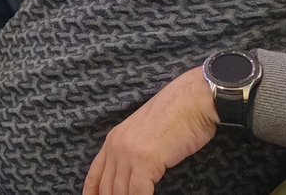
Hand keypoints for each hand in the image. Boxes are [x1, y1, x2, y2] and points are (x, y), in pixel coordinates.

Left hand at [82, 68, 218, 194]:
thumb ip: (134, 152)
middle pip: (106, 188)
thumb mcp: (146, 134)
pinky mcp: (144, 160)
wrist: (193, 100)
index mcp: (113, 140)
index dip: (92, 193)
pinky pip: (137, 193)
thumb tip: (135, 174)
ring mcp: (128, 153)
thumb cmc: (178, 116)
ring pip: (119, 193)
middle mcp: (115, 146)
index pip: (94, 175)